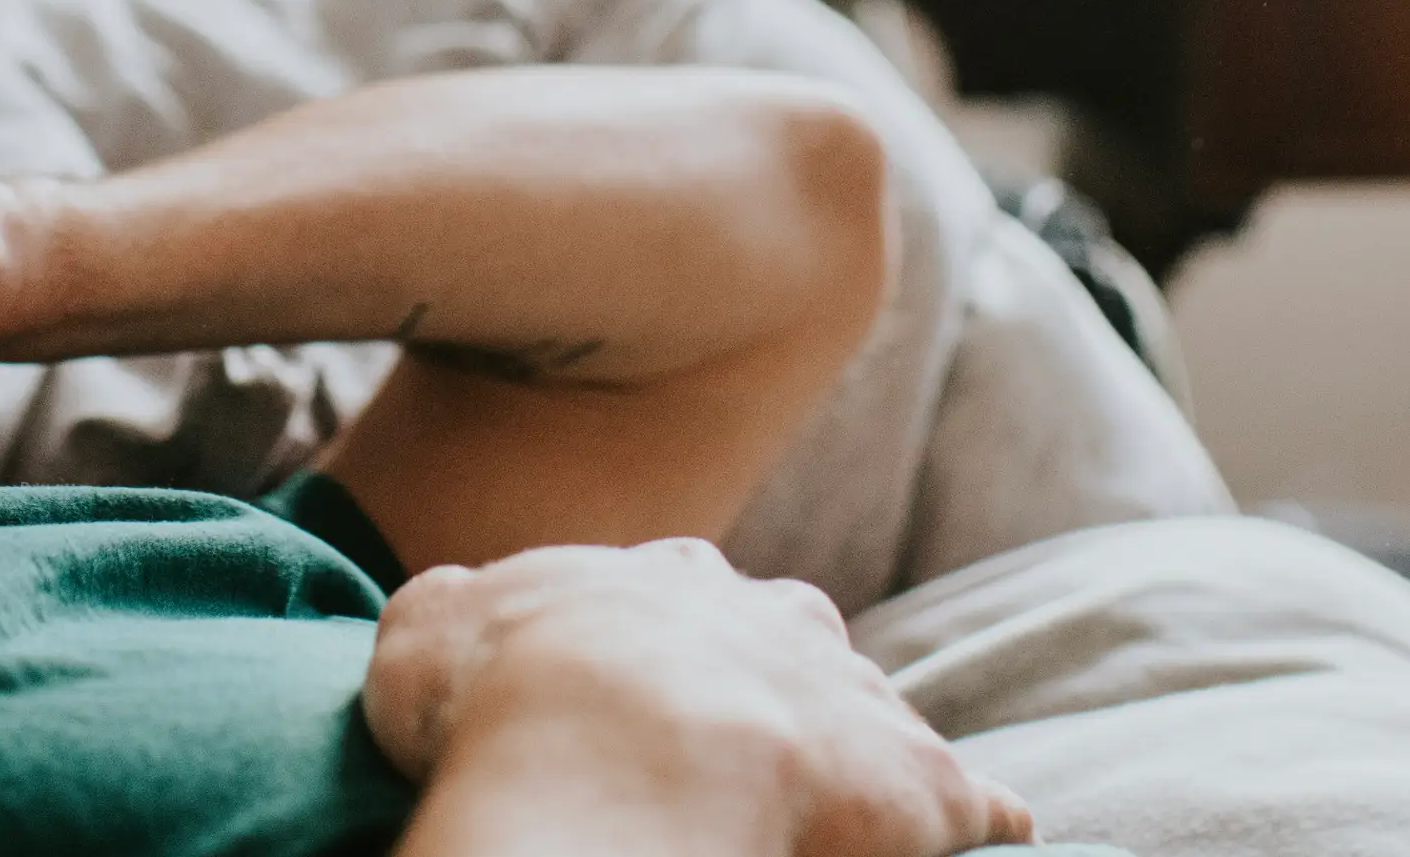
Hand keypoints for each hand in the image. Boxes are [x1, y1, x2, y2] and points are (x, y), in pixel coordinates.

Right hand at [366, 541, 1034, 855]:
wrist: (617, 747)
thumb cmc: (506, 689)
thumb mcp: (429, 625)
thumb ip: (456, 612)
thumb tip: (460, 616)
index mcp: (666, 578)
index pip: (678, 598)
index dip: (655, 652)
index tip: (631, 698)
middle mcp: (775, 616)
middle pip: (790, 643)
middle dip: (770, 688)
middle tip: (729, 756)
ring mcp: (855, 696)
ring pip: (873, 716)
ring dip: (856, 759)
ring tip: (826, 819)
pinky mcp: (923, 783)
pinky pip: (969, 805)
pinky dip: (970, 824)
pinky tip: (980, 842)